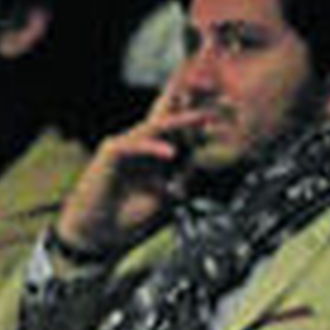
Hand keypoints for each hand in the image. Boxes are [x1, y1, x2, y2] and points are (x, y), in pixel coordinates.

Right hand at [53, 83, 211, 259]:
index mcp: (155, 151)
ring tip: (204, 118)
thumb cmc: (125, 218)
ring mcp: (125, 145)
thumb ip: (181, 176)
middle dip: (196, 101)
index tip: (232, 108)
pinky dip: (153, 149)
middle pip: (171, 114)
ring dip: (182, 120)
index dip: (206, 114)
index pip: (182, 126)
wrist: (96, 235)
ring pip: (157, 126)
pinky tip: (170, 154)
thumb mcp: (165, 195)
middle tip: (221, 93)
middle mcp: (141, 143)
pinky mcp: (110, 153)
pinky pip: (136, 145)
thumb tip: (204, 162)